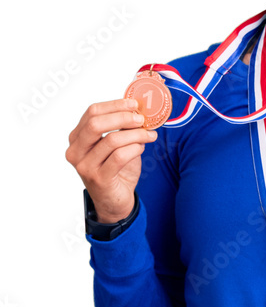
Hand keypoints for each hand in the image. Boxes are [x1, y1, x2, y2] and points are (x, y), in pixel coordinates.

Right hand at [65, 98, 157, 222]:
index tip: (134, 104)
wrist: (114, 201)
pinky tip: (142, 148)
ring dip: (135, 134)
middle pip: (96, 123)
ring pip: (111, 140)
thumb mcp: (116, 145)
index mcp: (77, 139)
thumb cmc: (116, 170)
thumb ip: (120, 127)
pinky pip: (119, 156)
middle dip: (123, 117)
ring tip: (149, 135)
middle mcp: (76, 152)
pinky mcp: (99, 179)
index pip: (92, 113)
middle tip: (141, 119)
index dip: (114, 105)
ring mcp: (85, 166)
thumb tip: (136, 109)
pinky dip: (135, 148)